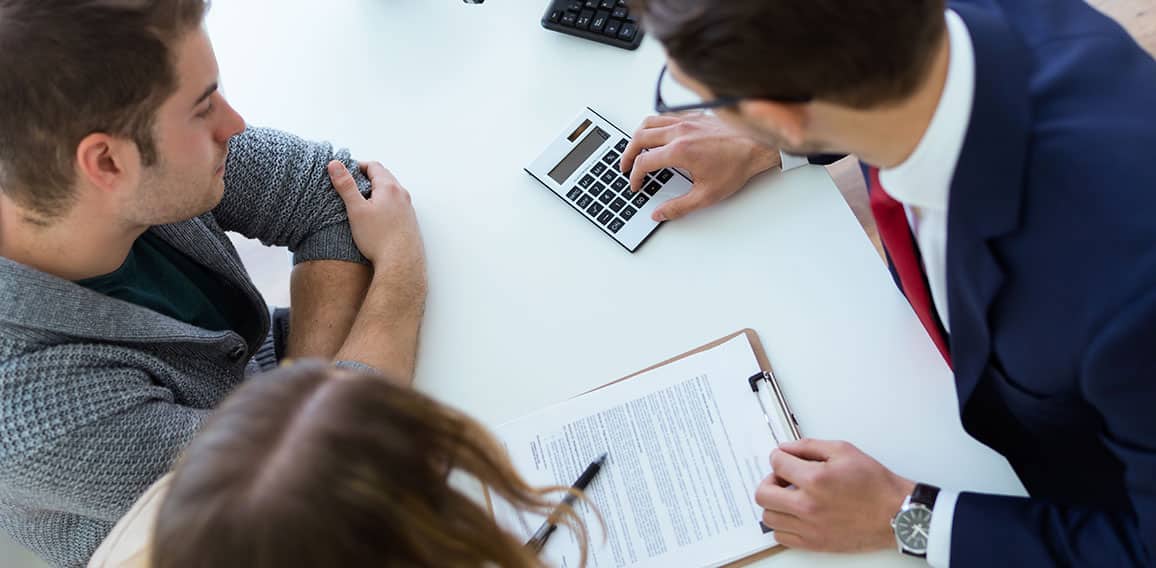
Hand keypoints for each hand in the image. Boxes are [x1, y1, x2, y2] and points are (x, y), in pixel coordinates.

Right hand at [327, 160, 425, 292]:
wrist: (401, 262)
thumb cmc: (378, 238)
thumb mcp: (356, 210)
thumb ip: (345, 185)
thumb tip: (335, 164)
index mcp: (389, 187)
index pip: (373, 166)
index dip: (358, 166)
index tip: (346, 173)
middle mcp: (402, 194)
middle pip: (384, 177)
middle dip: (367, 177)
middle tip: (351, 185)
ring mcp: (408, 208)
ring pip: (391, 191)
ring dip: (377, 191)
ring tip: (362, 201)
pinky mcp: (409, 221)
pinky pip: (396, 205)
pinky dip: (385, 203)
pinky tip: (376, 217)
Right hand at [620, 113, 780, 221]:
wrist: (758, 146)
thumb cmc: (737, 166)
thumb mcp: (706, 195)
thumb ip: (678, 207)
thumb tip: (659, 214)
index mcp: (679, 151)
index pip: (643, 162)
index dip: (634, 177)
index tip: (636, 185)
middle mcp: (679, 132)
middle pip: (639, 138)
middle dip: (627, 154)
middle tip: (625, 167)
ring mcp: (686, 121)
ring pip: (650, 122)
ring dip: (638, 137)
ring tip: (636, 149)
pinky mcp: (695, 116)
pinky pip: (665, 116)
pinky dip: (655, 126)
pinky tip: (659, 135)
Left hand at [755, 439, 914, 552]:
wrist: (895, 514)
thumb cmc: (875, 485)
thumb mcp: (844, 451)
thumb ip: (809, 446)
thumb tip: (786, 448)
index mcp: (815, 479)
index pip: (776, 463)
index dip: (778, 456)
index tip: (784, 458)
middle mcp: (808, 505)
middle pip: (763, 493)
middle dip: (769, 480)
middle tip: (782, 478)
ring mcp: (809, 527)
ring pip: (769, 517)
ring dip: (774, 503)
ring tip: (789, 496)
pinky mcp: (814, 543)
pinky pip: (781, 537)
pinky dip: (783, 525)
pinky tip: (795, 515)